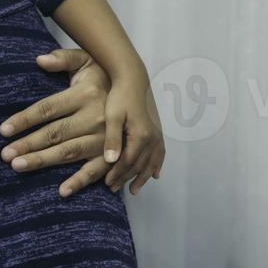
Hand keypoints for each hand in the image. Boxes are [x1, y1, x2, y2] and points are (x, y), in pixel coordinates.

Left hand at [0, 48, 115, 197]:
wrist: (137, 91)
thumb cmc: (103, 76)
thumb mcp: (86, 60)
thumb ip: (63, 58)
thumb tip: (39, 60)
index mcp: (85, 94)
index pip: (48, 108)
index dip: (25, 119)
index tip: (3, 130)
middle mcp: (95, 117)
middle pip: (55, 133)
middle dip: (28, 144)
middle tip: (5, 155)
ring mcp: (104, 138)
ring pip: (68, 152)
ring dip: (42, 161)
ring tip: (18, 166)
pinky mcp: (113, 153)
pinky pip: (95, 170)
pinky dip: (80, 182)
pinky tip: (62, 191)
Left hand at [102, 74, 164, 194]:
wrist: (134, 77)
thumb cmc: (120, 95)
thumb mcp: (113, 116)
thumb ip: (112, 139)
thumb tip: (111, 161)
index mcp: (141, 136)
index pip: (128, 162)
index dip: (117, 174)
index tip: (107, 183)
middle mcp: (153, 137)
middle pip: (139, 165)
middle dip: (127, 178)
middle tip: (114, 189)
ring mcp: (157, 134)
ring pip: (151, 162)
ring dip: (143, 177)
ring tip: (134, 190)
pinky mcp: (157, 129)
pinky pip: (160, 153)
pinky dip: (157, 165)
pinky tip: (156, 174)